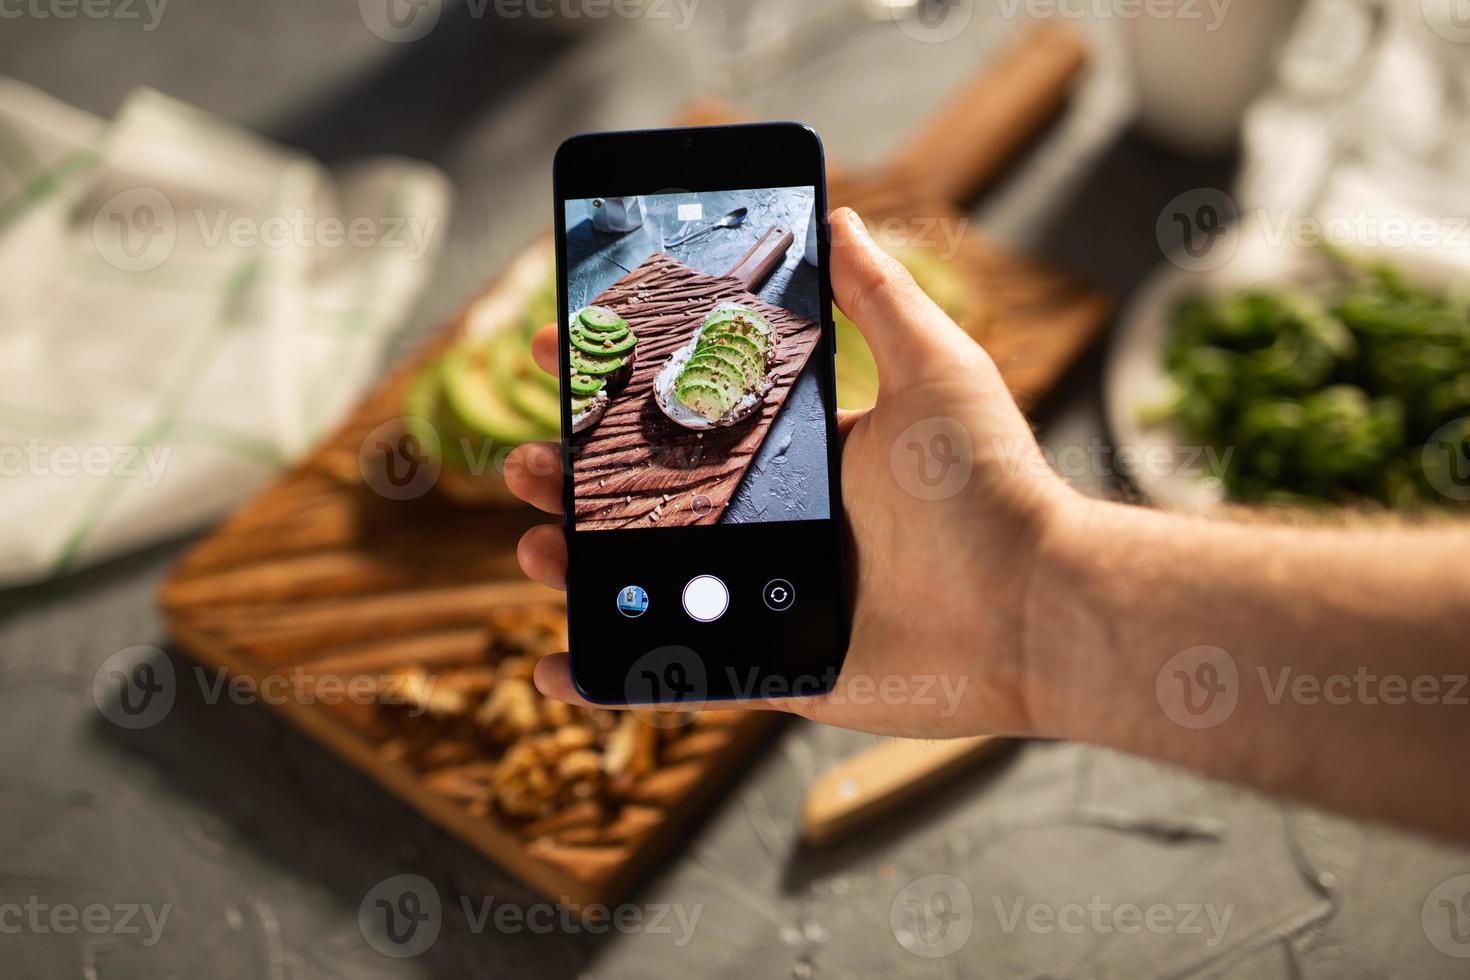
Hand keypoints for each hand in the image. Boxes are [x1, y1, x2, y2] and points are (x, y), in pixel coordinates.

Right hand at [506, 207, 1076, 736]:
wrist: (1031, 609)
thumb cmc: (990, 489)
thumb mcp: (935, 371)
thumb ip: (881, 299)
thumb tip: (839, 218)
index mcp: (793, 454)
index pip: (683, 410)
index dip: (617, 384)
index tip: (557, 350)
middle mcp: (768, 522)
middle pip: (644, 495)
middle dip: (574, 474)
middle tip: (527, 458)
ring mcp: (758, 597)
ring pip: (641, 579)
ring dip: (573, 563)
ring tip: (534, 543)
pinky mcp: (765, 668)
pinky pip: (671, 673)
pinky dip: (608, 676)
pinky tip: (555, 665)